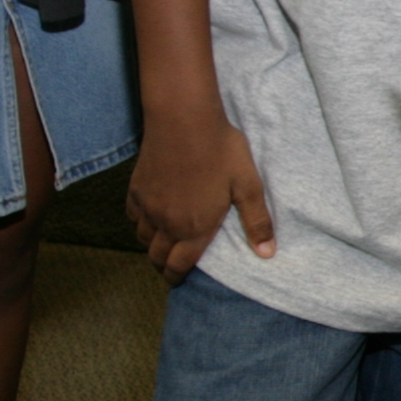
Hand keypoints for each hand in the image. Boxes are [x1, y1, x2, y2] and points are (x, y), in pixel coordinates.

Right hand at [128, 105, 272, 277]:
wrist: (184, 119)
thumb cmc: (220, 150)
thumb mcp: (248, 186)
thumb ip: (256, 222)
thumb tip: (268, 253)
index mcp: (195, 228)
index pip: (179, 265)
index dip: (177, 277)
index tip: (177, 281)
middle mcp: (167, 222)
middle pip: (156, 256)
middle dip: (162, 266)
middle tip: (169, 267)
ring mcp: (148, 206)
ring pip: (142, 238)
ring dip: (151, 245)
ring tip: (162, 244)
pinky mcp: (136, 188)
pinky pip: (133, 216)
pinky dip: (140, 222)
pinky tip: (149, 217)